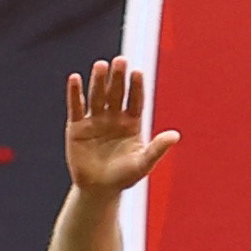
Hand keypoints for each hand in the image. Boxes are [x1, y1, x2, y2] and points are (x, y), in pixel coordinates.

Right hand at [63, 57, 176, 198]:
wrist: (99, 189)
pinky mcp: (77, 127)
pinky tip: (75, 78)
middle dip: (118, 78)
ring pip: (97, 97)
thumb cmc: (125, 176)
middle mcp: (114, 118)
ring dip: (98, 81)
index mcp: (132, 123)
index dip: (137, 87)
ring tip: (101, 65)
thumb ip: (157, 149)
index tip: (139, 72)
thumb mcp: (143, 163)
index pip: (135, 101)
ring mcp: (95, 121)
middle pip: (117, 94)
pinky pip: (76, 107)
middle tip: (121, 61)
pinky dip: (75, 93)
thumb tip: (175, 135)